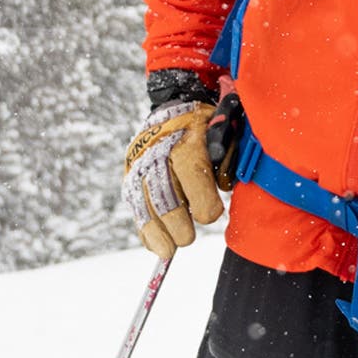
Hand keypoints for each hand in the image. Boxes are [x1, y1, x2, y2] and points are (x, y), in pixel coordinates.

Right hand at [122, 101, 225, 259]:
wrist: (173, 106)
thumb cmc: (206, 127)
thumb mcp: (224, 134)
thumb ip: (228, 160)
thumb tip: (224, 187)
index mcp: (185, 141)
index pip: (192, 177)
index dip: (204, 203)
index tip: (212, 215)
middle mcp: (157, 153)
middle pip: (164, 196)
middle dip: (176, 224)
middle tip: (187, 238)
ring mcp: (140, 165)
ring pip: (144, 204)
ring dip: (156, 232)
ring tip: (168, 251)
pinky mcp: (130, 175)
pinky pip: (135, 206)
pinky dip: (144, 228)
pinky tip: (155, 244)